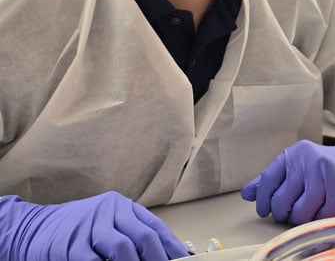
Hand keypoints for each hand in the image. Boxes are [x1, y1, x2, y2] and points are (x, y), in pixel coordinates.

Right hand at [0, 190, 188, 260]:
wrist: (35, 227)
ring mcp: (90, 226)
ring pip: (121, 248)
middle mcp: (109, 211)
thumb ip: (132, 236)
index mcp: (123, 206)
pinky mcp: (70, 244)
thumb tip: (165, 255)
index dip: (173, 248)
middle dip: (158, 259)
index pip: (155, 226)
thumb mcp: (108, 224)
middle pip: (143, 235)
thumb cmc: (80, 229)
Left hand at [240, 135, 334, 224]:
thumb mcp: (295, 166)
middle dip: (282, 213)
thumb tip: (246, 194)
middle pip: (281, 200)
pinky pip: (321, 217)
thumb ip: (271, 179)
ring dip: (300, 219)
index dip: (263, 200)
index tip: (264, 210)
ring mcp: (325, 174)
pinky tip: (323, 209)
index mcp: (293, 154)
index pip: (268, 180)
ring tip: (306, 211)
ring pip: (300, 212)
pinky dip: (320, 219)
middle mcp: (308, 160)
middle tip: (288, 213)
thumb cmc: (321, 169)